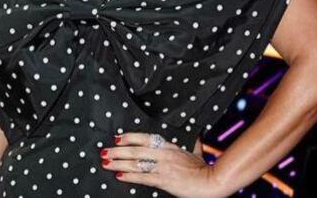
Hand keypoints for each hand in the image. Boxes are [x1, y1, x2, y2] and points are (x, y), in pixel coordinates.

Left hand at [100, 132, 226, 197]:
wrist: (211, 182)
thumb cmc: (204, 168)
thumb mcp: (197, 152)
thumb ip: (194, 142)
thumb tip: (198, 134)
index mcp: (170, 146)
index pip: (146, 138)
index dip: (130, 137)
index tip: (118, 137)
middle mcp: (164, 154)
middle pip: (136, 150)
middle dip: (118, 151)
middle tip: (105, 151)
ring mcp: (163, 167)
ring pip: (136, 163)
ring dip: (119, 162)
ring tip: (106, 162)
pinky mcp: (163, 180)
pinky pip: (143, 177)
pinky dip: (130, 175)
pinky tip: (119, 175)